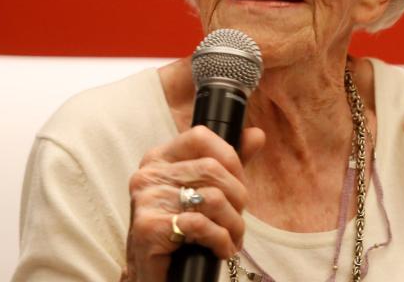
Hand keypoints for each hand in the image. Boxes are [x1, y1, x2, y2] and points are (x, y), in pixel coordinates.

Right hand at [124, 125, 265, 281]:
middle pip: (213, 169)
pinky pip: (200, 225)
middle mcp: (148, 175)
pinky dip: (220, 240)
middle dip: (238, 197)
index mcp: (159, 159)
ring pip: (212, 198)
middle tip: (238, 218)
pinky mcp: (149, 227)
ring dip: (233, 224)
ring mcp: (146, 200)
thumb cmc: (180, 231)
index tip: (238, 183)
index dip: (230, 158)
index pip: (200, 136)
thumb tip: (257, 135)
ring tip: (232, 238)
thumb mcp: (204, 192)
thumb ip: (228, 163)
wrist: (151, 274)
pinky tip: (221, 250)